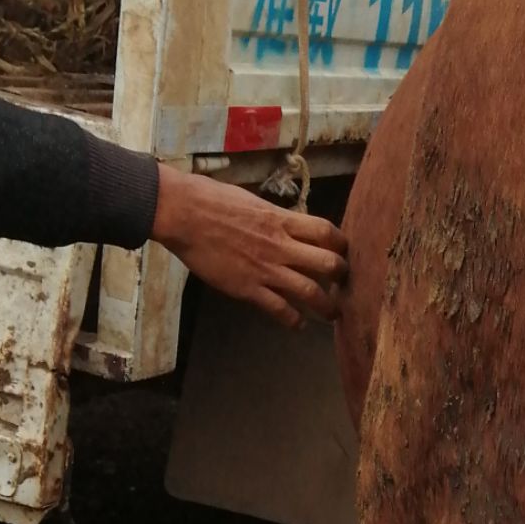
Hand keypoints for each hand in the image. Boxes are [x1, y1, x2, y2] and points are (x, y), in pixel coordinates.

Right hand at [151, 163, 348, 326]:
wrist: (183, 213)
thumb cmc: (212, 199)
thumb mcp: (252, 202)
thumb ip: (273, 217)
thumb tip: (285, 223)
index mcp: (281, 220)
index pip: (326, 232)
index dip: (340, 244)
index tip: (341, 251)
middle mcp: (281, 245)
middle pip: (329, 264)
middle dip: (341, 276)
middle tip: (341, 284)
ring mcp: (266, 268)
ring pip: (311, 292)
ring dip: (326, 306)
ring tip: (331, 314)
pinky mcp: (248, 288)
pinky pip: (280, 309)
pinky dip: (293, 320)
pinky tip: (297, 324)